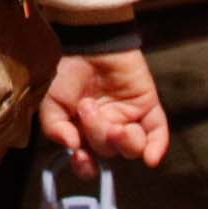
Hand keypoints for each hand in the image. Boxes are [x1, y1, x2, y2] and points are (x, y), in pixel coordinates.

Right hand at [38, 49, 169, 176]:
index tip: (81, 156)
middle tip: (87, 107)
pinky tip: (151, 158)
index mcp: (84, 133)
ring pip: (132, 147)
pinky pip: (157, 133)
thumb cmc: (66, 71)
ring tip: (115, 124)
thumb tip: (72, 148)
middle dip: (99, 135)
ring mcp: (129, 119)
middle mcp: (107, 129)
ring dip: (123, 141)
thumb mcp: (51, 101)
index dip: (86, 166)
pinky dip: (157, 147)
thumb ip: (55, 128)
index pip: (89, 162)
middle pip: (109, 152)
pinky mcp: (148, 107)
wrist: (88, 42)